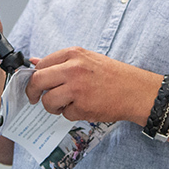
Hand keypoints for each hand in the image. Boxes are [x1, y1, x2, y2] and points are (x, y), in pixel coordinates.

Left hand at [25, 47, 160, 124]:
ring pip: (48, 101)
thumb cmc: (113, 76)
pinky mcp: (82, 107)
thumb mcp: (87, 60)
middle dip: (32, 92)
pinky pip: (64, 114)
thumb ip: (61, 62)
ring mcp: (76, 88)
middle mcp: (72, 69)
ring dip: (52, 107)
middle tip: (34, 98)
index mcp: (73, 54)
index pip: (41, 64)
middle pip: (37, 81)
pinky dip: (71, 114)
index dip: (34, 76)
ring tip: (65, 105)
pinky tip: (84, 107)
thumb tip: (34, 63)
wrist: (136, 91)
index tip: (35, 84)